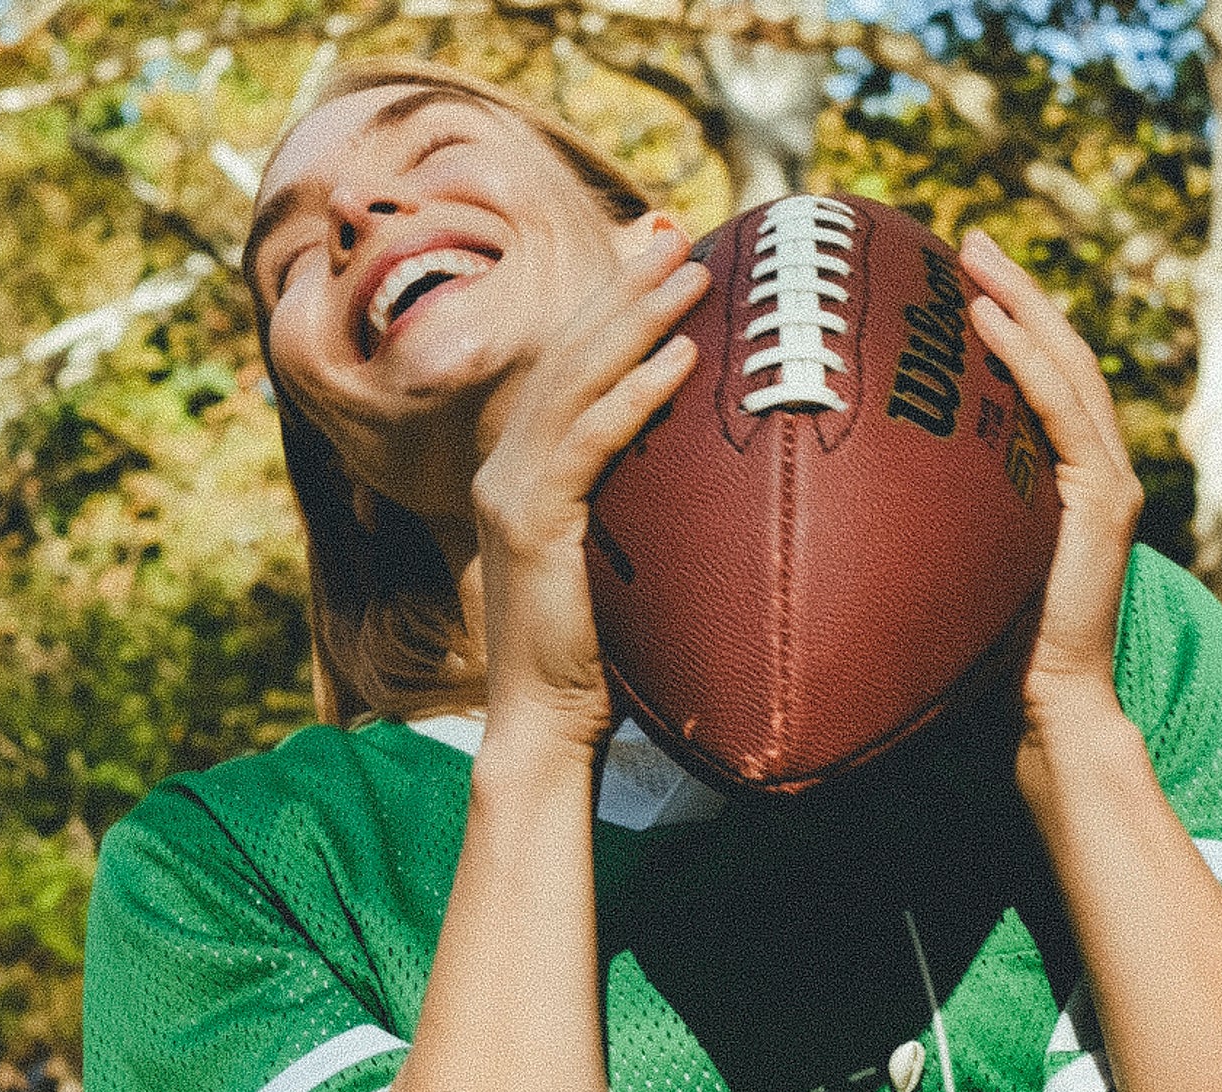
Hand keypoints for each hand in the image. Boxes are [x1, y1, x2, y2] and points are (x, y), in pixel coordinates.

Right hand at [469, 214, 709, 761]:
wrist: (545, 727)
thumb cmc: (598, 662)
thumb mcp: (624, 570)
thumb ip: (646, 517)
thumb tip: (714, 489)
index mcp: (525, 470)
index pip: (569, 368)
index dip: (613, 309)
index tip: (664, 261)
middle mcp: (507, 466)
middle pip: (569, 352)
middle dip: (624, 288)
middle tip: (679, 236)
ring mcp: (511, 490)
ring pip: (575, 379)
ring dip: (636, 320)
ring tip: (690, 274)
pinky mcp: (530, 523)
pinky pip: (587, 441)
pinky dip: (633, 394)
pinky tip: (680, 360)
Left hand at [957, 230, 1143, 805]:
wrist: (1044, 707)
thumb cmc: (989, 649)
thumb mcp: (952, 563)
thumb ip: (930, 517)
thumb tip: (848, 487)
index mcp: (1066, 478)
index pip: (1041, 379)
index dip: (1007, 321)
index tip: (954, 276)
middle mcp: (1097, 470)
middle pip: (1060, 355)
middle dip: (1015, 290)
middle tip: (965, 240)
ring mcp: (1109, 483)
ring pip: (1069, 368)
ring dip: (1020, 304)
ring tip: (974, 259)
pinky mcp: (1105, 502)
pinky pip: (1066, 411)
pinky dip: (1027, 360)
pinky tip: (987, 319)